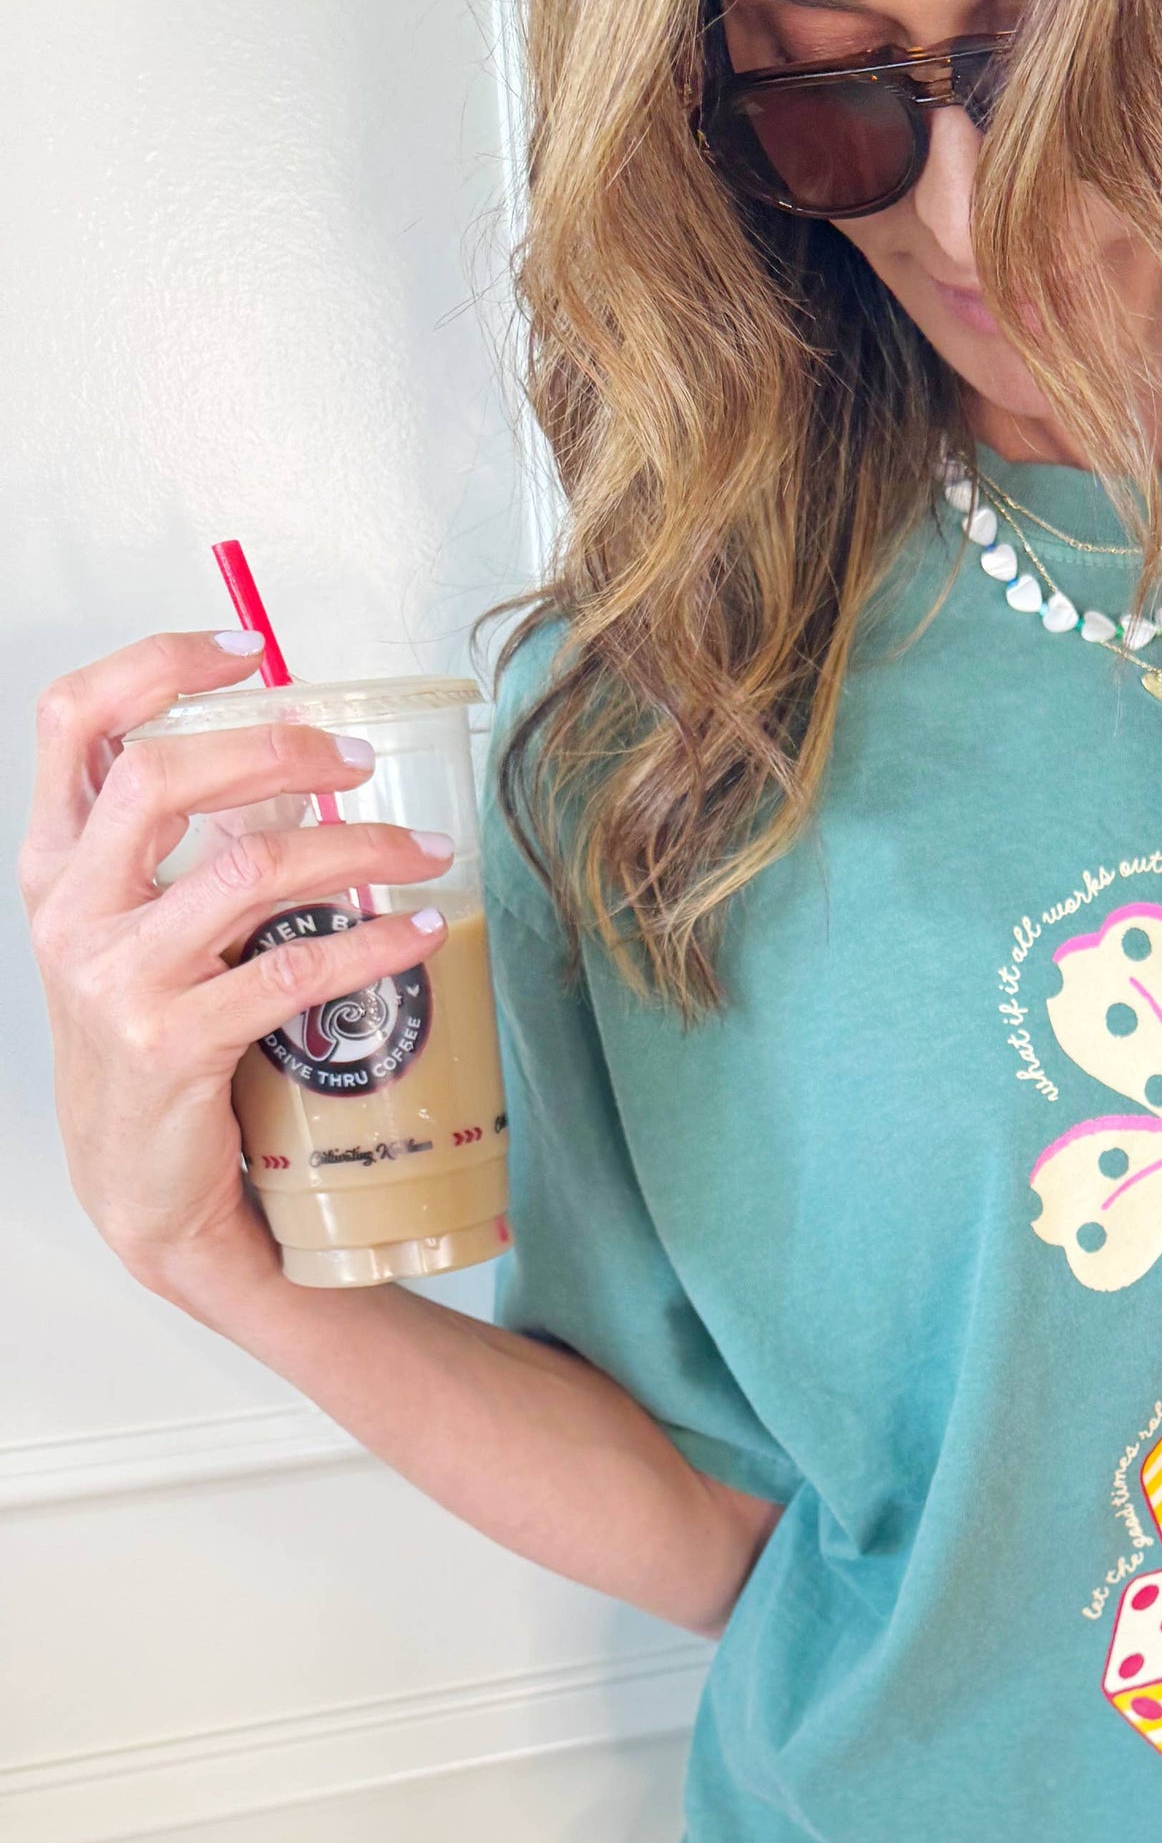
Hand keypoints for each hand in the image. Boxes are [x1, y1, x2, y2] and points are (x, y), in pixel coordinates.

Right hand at [22, 630, 456, 1312]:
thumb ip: (186, 853)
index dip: (156, 665)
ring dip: (357, 851)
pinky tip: (423, 934)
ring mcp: (116, 979)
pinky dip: (376, 942)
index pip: (72, 720)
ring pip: (249, 871)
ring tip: (423, 856)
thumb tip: (298, 768)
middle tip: (357, 761)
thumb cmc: (159, 1047)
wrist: (144, 1191)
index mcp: (56, 865)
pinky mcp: (174, 1045)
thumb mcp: (143, 934)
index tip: (249, 651)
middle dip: (277, 749)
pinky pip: (294, 969)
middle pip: (161, 775)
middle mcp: (71, 910)